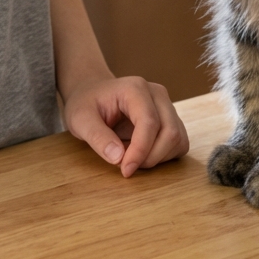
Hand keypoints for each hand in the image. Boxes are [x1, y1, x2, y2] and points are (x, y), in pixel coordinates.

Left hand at [63, 74, 188, 176]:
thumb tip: (118, 157)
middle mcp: (156, 94)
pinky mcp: (171, 118)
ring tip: (131, 155)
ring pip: (177, 139)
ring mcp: (166, 105)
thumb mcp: (80, 119)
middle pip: (169, 132)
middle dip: (150, 157)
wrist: (93, 95)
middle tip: (126, 165)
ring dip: (157, 158)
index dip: (140, 151)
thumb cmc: (86, 104)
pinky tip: (143, 153)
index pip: (149, 122)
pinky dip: (164, 156)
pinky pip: (179, 143)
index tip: (125, 170)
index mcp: (135, 88)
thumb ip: (97, 137)